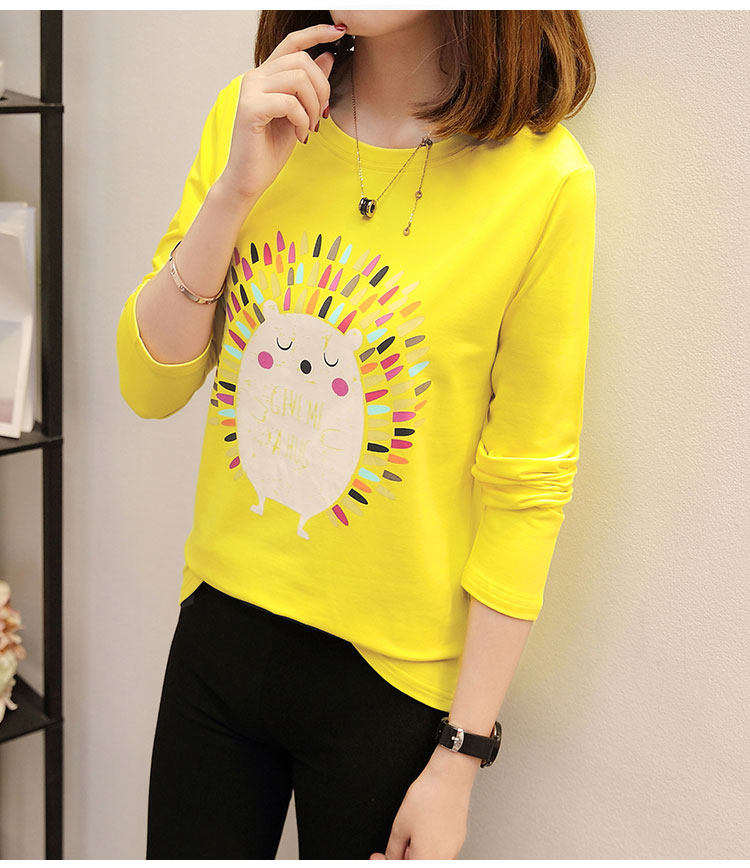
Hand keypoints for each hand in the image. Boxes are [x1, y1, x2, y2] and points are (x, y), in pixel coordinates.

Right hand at [217, 22, 344, 200]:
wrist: (249, 179)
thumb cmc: (269, 150)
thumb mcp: (298, 114)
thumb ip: (309, 86)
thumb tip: (328, 56)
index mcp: (266, 76)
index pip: (292, 42)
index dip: (316, 33)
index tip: (339, 32)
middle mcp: (256, 77)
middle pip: (301, 60)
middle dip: (322, 87)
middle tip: (322, 115)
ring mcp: (250, 90)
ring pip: (298, 79)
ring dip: (313, 106)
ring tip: (309, 127)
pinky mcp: (250, 108)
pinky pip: (290, 102)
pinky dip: (302, 120)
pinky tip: (300, 136)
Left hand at [369, 747, 476, 859]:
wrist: (449, 777)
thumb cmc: (428, 797)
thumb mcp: (400, 825)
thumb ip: (393, 849)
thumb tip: (390, 858)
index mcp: (427, 860)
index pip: (405, 867)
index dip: (388, 862)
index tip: (379, 858)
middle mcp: (444, 859)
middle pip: (418, 863)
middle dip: (402, 858)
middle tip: (390, 847)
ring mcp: (453, 848)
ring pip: (429, 858)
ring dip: (415, 852)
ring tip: (406, 835)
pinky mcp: (458, 838)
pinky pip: (440, 849)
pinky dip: (428, 845)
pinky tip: (420, 831)